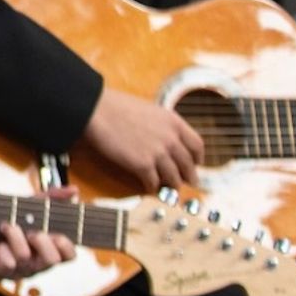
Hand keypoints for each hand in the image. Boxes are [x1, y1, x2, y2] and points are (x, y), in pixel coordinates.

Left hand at [0, 186, 79, 279]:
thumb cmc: (8, 219)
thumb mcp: (29, 206)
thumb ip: (51, 198)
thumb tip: (74, 190)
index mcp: (48, 249)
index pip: (69, 256)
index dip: (66, 246)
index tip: (56, 233)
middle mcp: (37, 263)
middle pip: (52, 261)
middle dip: (43, 243)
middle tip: (32, 231)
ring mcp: (19, 270)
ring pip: (26, 259)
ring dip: (16, 237)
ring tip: (6, 226)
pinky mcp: (0, 272)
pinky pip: (7, 264)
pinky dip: (2, 249)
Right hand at [78, 87, 202, 192]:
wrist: (97, 111)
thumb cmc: (118, 106)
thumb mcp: (150, 110)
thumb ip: (163, 126)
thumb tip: (165, 139)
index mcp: (174, 123)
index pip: (197, 145)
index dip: (197, 158)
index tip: (195, 163)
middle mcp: (171, 139)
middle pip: (188, 165)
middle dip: (189, 176)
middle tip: (188, 183)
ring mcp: (158, 153)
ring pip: (174, 177)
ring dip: (172, 185)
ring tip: (168, 189)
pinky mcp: (142, 165)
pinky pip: (153, 183)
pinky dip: (152, 188)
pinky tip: (149, 188)